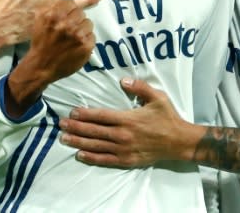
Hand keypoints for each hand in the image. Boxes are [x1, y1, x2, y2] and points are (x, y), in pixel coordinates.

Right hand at [26, 0, 96, 83]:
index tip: (67, 16)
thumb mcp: (39, 20)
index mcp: (54, 15)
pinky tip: (78, 45)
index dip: (69, 10)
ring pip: (88, 23)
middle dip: (76, 19)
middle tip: (71, 28)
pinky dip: (86, 40)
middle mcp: (66, 24)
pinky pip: (92, 36)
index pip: (71, 4)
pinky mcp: (86, 47)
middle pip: (81, 13)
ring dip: (83, 29)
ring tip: (75, 37)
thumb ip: (51, 8)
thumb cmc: (40, 43)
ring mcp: (78, 36)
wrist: (41, 66)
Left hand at [58, 78, 192, 166]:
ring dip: (79, 141)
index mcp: (128, 119)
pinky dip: (91, 157)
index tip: (72, 112)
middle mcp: (123, 135)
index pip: (101, 116)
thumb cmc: (168, 118)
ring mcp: (124, 149)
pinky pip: (105, 159)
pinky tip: (80, 154)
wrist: (179, 142)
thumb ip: (140, 87)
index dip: (85, 114)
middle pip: (94, 131)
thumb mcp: (157, 97)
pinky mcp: (127, 160)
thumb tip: (122, 80)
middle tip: (60, 125)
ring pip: (96, 145)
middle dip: (76, 127)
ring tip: (64, 138)